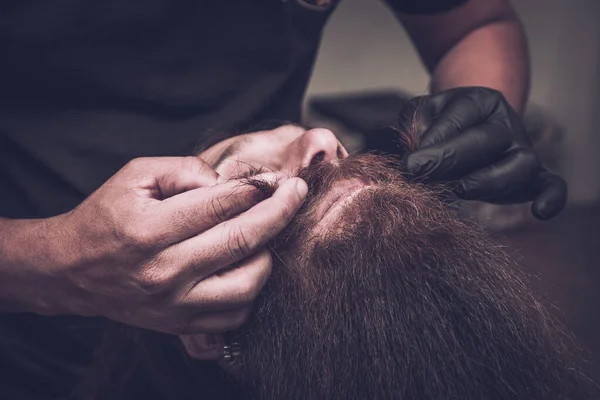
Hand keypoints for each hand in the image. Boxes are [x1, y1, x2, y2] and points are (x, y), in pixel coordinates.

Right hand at [16, 156, 307, 333]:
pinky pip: (235, 314)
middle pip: (242, 240)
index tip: (280, 180)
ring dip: (269, 255)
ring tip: (268, 234)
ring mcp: (174, 304)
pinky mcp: (180, 324)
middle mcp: (164, 271)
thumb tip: (231, 181)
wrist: (74, 269)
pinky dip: (252, 290)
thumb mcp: (135, 176)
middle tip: (297, 194)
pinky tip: (250, 266)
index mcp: (149, 230)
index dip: (259, 189)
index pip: (221, 205)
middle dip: (280, 213)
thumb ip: (184, 169)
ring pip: (247, 284)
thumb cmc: (108, 215)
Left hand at [396, 86, 566, 219]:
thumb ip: (416, 125)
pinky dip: (552, 197)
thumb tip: (415, 152)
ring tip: (458, 189)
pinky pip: (552, 184)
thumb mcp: (424, 113)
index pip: (460, 117)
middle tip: (418, 173)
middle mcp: (506, 124)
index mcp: (480, 102)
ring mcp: (522, 151)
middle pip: (488, 140)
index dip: (433, 140)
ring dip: (487, 181)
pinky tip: (540, 211)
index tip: (409, 162)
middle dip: (449, 159)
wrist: (466, 129)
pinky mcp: (531, 177)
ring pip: (521, 164)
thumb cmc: (440, 124)